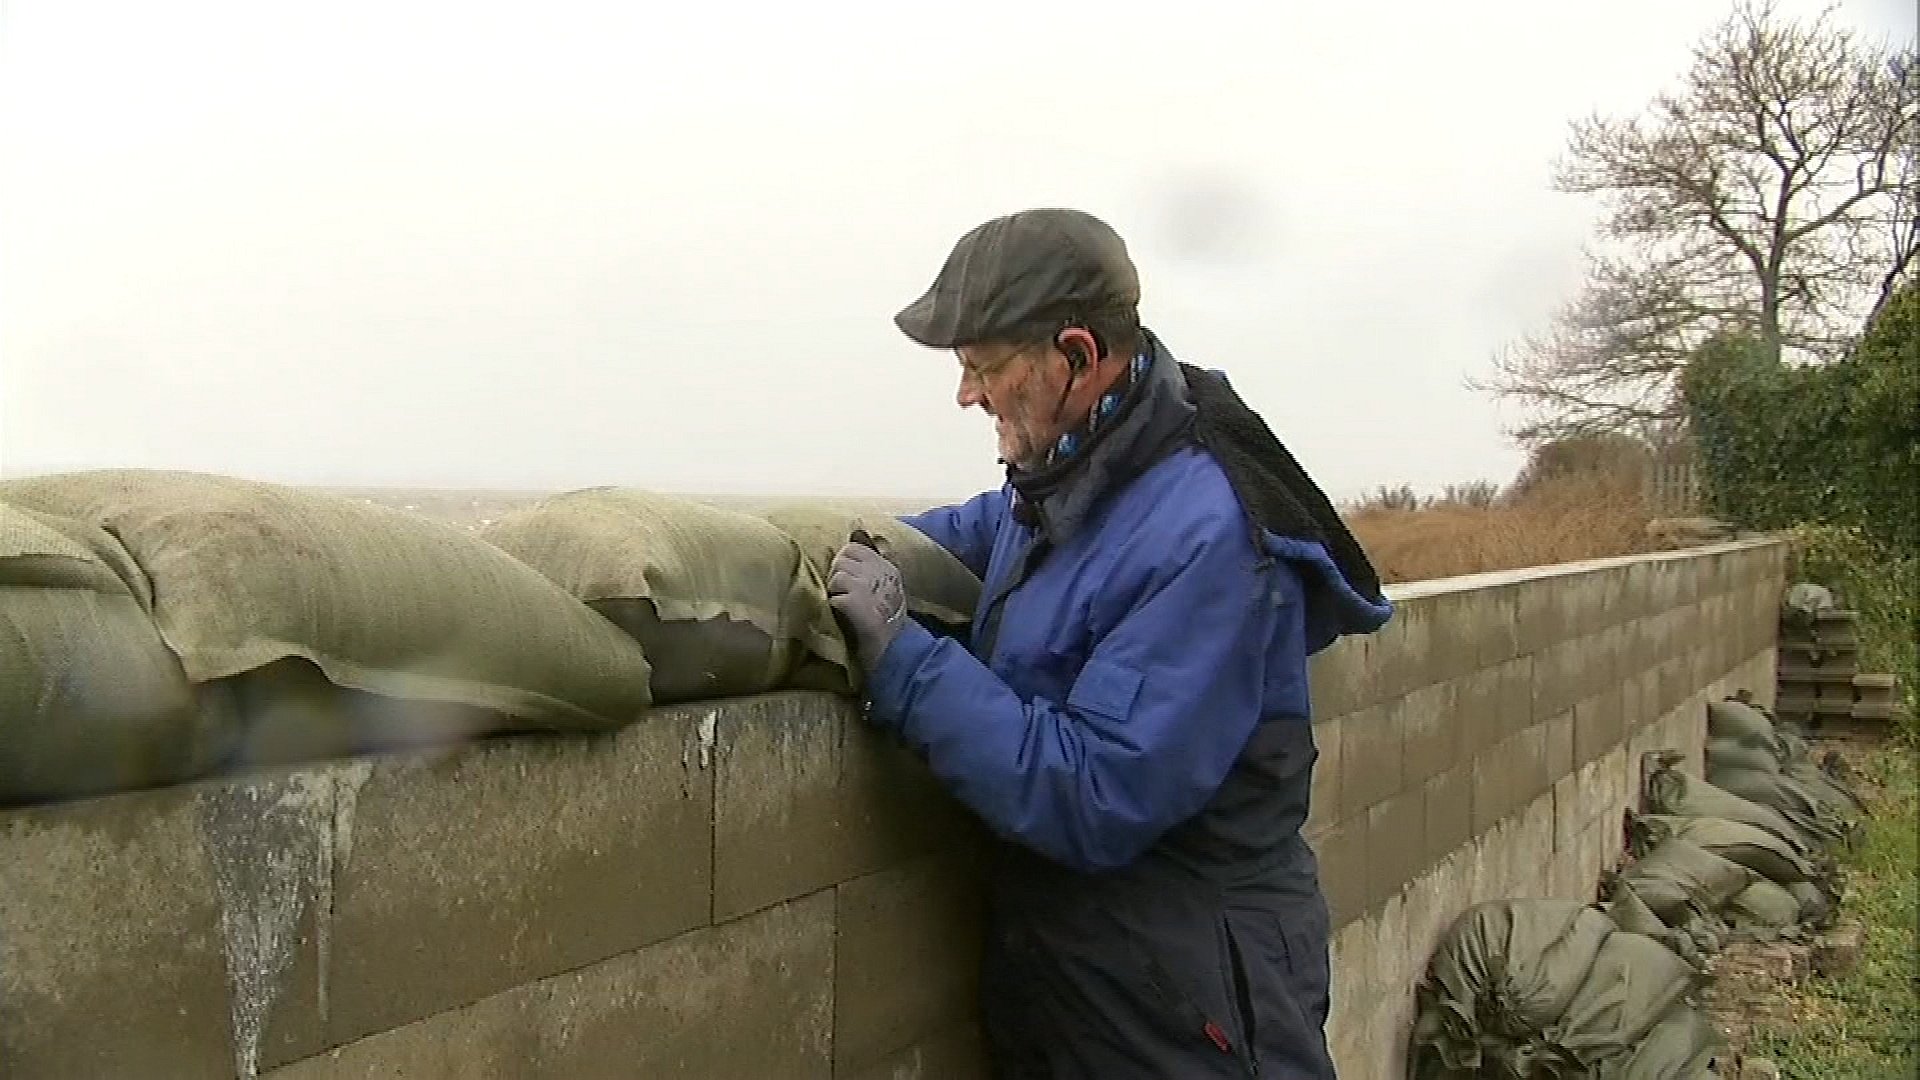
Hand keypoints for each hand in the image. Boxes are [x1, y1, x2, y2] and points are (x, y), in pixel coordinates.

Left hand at [827, 541, 908, 671]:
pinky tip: (844, 616)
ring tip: (844, 606)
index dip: (844, 563)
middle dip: (837, 575)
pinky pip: (834, 596)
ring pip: (836, 576)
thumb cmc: (887, 619)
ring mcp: (867, 586)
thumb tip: (857, 530)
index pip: (853, 548)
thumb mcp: (886, 586)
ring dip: (834, 591)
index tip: (847, 580)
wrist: (895, 649)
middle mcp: (878, 572)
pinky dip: (835, 606)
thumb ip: (872, 560)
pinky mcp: (856, 602)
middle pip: (842, 559)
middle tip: (843, 594)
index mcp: (886, 567)